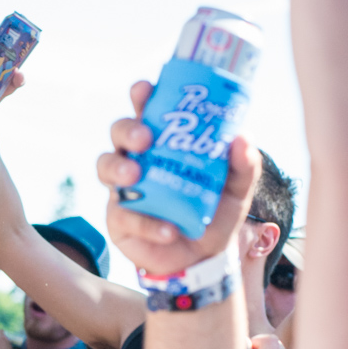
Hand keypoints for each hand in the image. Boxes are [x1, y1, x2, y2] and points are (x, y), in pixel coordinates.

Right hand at [97, 81, 261, 274]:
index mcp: (162, 145)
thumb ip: (242, 166)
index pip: (147, 112)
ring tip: (134, 176)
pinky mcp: (118, 219)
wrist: (203, 259)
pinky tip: (168, 230)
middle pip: (119, 133)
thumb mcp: (235, 190)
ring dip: (117, 167)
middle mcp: (138, 161)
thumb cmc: (213, 215)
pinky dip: (147, 222)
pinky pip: (125, 216)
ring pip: (105, 166)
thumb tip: (241, 137)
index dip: (142, 97)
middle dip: (126, 129)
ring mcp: (123, 189)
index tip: (145, 89)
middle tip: (144, 138)